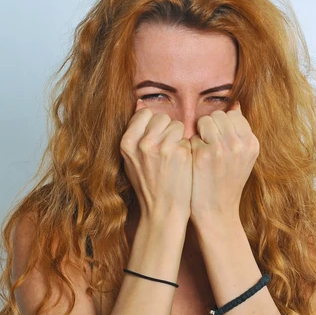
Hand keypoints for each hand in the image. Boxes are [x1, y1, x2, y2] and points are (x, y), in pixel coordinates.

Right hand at [120, 98, 192, 219]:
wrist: (162, 211)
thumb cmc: (148, 185)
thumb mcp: (131, 160)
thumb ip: (135, 133)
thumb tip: (141, 103)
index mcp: (127, 143)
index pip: (144, 113)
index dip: (153, 125)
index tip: (156, 139)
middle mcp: (143, 143)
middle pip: (161, 117)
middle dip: (167, 130)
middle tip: (166, 151)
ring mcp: (162, 147)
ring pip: (177, 124)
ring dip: (179, 138)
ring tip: (174, 157)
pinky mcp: (181, 152)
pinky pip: (188, 137)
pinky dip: (188, 148)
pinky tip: (183, 164)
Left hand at [189, 101, 258, 223]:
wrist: (216, 212)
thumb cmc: (226, 183)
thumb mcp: (242, 158)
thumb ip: (240, 133)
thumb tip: (235, 105)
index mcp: (251, 144)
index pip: (234, 115)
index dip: (222, 125)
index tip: (219, 140)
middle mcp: (238, 144)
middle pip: (218, 115)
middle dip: (210, 126)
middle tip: (208, 146)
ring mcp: (221, 148)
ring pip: (204, 120)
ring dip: (199, 133)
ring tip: (202, 151)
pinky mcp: (202, 154)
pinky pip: (192, 135)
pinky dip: (191, 146)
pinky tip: (195, 162)